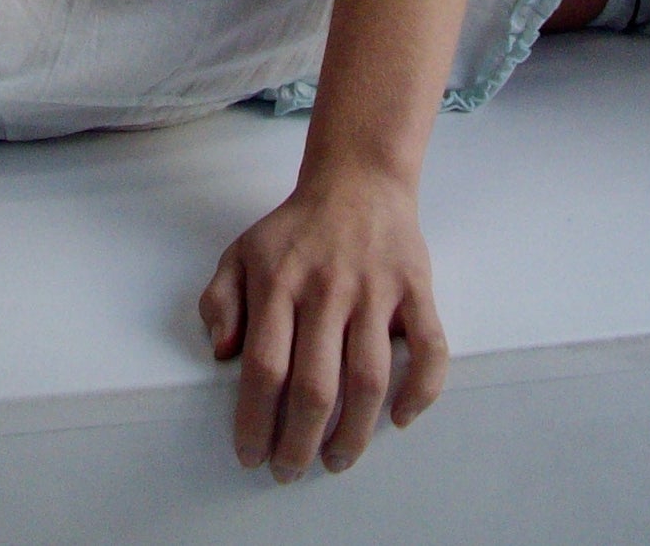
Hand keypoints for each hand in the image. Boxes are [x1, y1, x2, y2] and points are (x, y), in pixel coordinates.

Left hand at [198, 168, 447, 477]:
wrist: (357, 179)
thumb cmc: (296, 229)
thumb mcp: (242, 251)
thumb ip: (220, 300)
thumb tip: (222, 353)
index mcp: (279, 281)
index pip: (264, 366)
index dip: (255, 420)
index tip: (251, 455)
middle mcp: (327, 288)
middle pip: (315, 385)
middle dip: (300, 441)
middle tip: (292, 470)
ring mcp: (375, 289)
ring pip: (368, 378)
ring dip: (354, 432)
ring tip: (336, 459)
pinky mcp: (415, 287)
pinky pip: (429, 348)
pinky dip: (420, 390)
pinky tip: (400, 417)